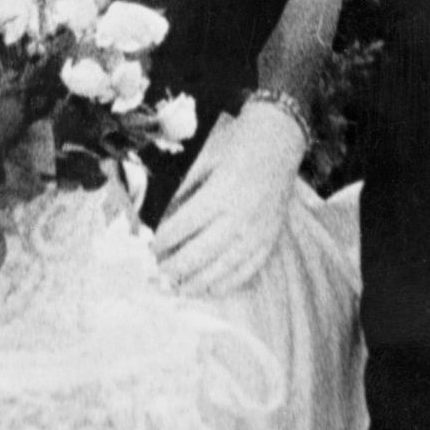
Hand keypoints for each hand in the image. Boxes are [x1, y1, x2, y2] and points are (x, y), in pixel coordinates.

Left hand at [152, 104, 298, 297]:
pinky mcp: (270, 240)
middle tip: (156, 276)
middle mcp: (240, 217)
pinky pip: (247, 270)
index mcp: (221, 193)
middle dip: (174, 268)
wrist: (280, 139)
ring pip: (223, 268)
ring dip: (196, 283)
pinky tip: (209, 290)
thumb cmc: (238, 145)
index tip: (149, 249)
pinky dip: (227, 284)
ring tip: (175, 289)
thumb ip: (185, 193)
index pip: (183, 225)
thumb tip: (162, 223)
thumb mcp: (205, 161)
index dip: (163, 241)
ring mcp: (258, 232)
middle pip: (200, 253)